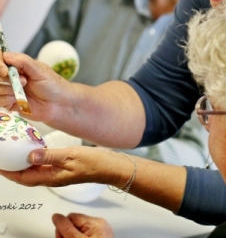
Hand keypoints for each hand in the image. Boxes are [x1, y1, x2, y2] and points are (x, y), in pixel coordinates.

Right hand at [0, 51, 70, 122]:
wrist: (59, 104)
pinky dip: (5, 99)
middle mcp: (11, 76)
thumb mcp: (40, 70)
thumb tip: (5, 55)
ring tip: (22, 91)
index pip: (1, 60)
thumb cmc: (52, 84)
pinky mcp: (9, 103)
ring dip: (6, 90)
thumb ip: (24, 62)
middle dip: (5, 79)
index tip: (5, 71)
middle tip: (23, 81)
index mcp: (18, 66)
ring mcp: (9, 90)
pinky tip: (17, 100)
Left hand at [0, 146, 125, 187]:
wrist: (110, 166)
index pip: (24, 178)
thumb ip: (50, 156)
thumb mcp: (71, 156)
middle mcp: (53, 177)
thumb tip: (30, 156)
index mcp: (52, 177)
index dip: (9, 173)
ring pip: (35, 171)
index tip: (0, 165)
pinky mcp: (64, 167)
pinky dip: (36, 159)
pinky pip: (45, 165)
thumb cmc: (94, 163)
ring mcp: (59, 172)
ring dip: (24, 164)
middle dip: (13, 168)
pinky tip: (36, 151)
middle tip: (4, 157)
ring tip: (15, 153)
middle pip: (26, 176)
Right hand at [53, 213, 112, 237]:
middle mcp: (100, 226)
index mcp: (95, 222)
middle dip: (67, 235)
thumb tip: (56, 216)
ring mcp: (101, 234)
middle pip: (74, 225)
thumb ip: (65, 228)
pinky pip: (84, 237)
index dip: (62, 229)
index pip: (71, 217)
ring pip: (78, 233)